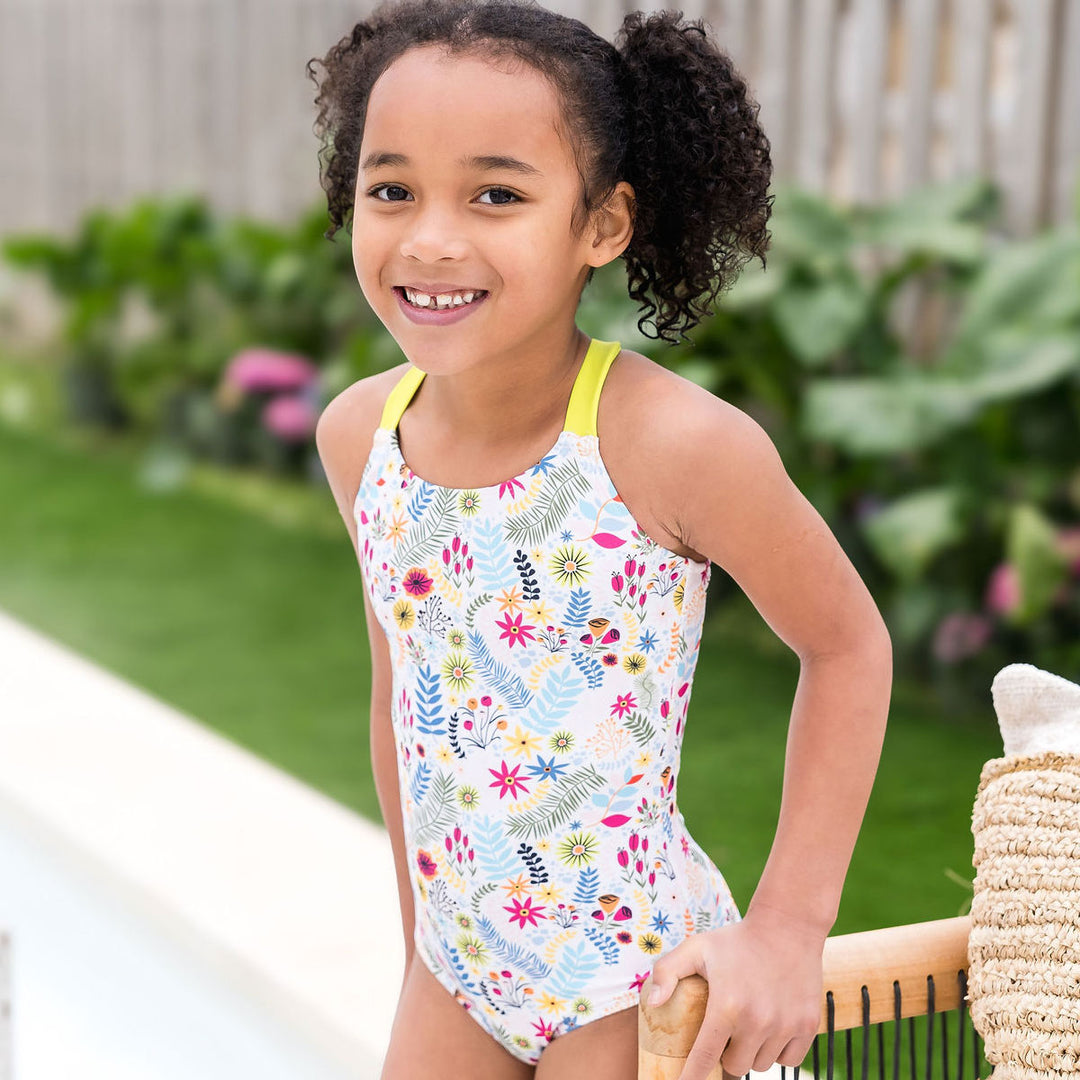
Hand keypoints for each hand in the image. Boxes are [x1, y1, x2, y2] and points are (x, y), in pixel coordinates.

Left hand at [645, 904, 824, 1077]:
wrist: (787, 926)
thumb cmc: (737, 939)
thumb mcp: (697, 947)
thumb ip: (667, 972)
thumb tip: (654, 1004)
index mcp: (726, 1006)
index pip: (704, 1059)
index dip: (692, 1078)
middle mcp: (757, 1021)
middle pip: (736, 1066)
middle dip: (726, 1055)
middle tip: (726, 1031)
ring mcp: (785, 1025)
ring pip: (762, 1064)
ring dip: (752, 1052)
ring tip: (749, 1024)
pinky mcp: (808, 1025)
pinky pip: (789, 1060)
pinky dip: (779, 1051)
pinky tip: (772, 1028)